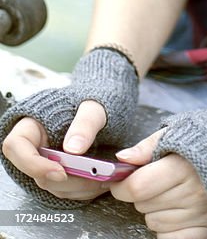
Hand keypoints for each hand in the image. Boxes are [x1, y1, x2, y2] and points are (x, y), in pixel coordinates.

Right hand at [0, 47, 138, 207]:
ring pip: (52, 185)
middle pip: (37, 173)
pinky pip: (66, 188)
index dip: (33, 163)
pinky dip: (82, 189)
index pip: (16, 146)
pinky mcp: (60, 172)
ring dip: (77, 187)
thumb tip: (73, 149)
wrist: (107, 104)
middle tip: (92, 176)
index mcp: (33, 124)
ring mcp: (47, 161)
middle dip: (66, 179)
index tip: (60, 171)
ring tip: (102, 179)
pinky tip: (99, 182)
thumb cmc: (95, 100)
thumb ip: (85, 123)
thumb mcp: (94, 106)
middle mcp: (36, 145)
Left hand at [111, 130, 206, 238]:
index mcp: (183, 166)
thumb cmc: (206, 143)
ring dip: (156, 209)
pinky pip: (168, 237)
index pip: (138, 186)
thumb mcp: (178, 132)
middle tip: (159, 180)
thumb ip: (149, 145)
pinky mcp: (204, 230)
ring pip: (153, 222)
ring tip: (174, 191)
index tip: (121, 181)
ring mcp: (199, 215)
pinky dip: (167, 227)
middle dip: (142, 194)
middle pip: (143, 205)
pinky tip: (178, 210)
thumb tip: (122, 158)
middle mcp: (193, 193)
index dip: (122, 185)